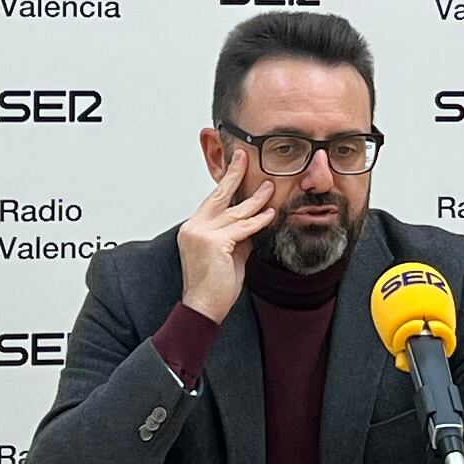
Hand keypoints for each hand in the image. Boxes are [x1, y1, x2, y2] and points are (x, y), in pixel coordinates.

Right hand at [175, 157, 283, 320]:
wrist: (204, 307)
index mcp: (193, 228)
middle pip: (218, 195)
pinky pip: (243, 228)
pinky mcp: (214, 242)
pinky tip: (270, 214)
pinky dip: (258, 221)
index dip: (226, 183)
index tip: (236, 166)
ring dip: (256, 200)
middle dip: (233, 174)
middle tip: (243, 156)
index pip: (213, 201)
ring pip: (235, 212)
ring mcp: (201, 233)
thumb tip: (254, 220)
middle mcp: (193, 227)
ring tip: (270, 187)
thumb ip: (239, 234)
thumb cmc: (216, 285)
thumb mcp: (230, 253)